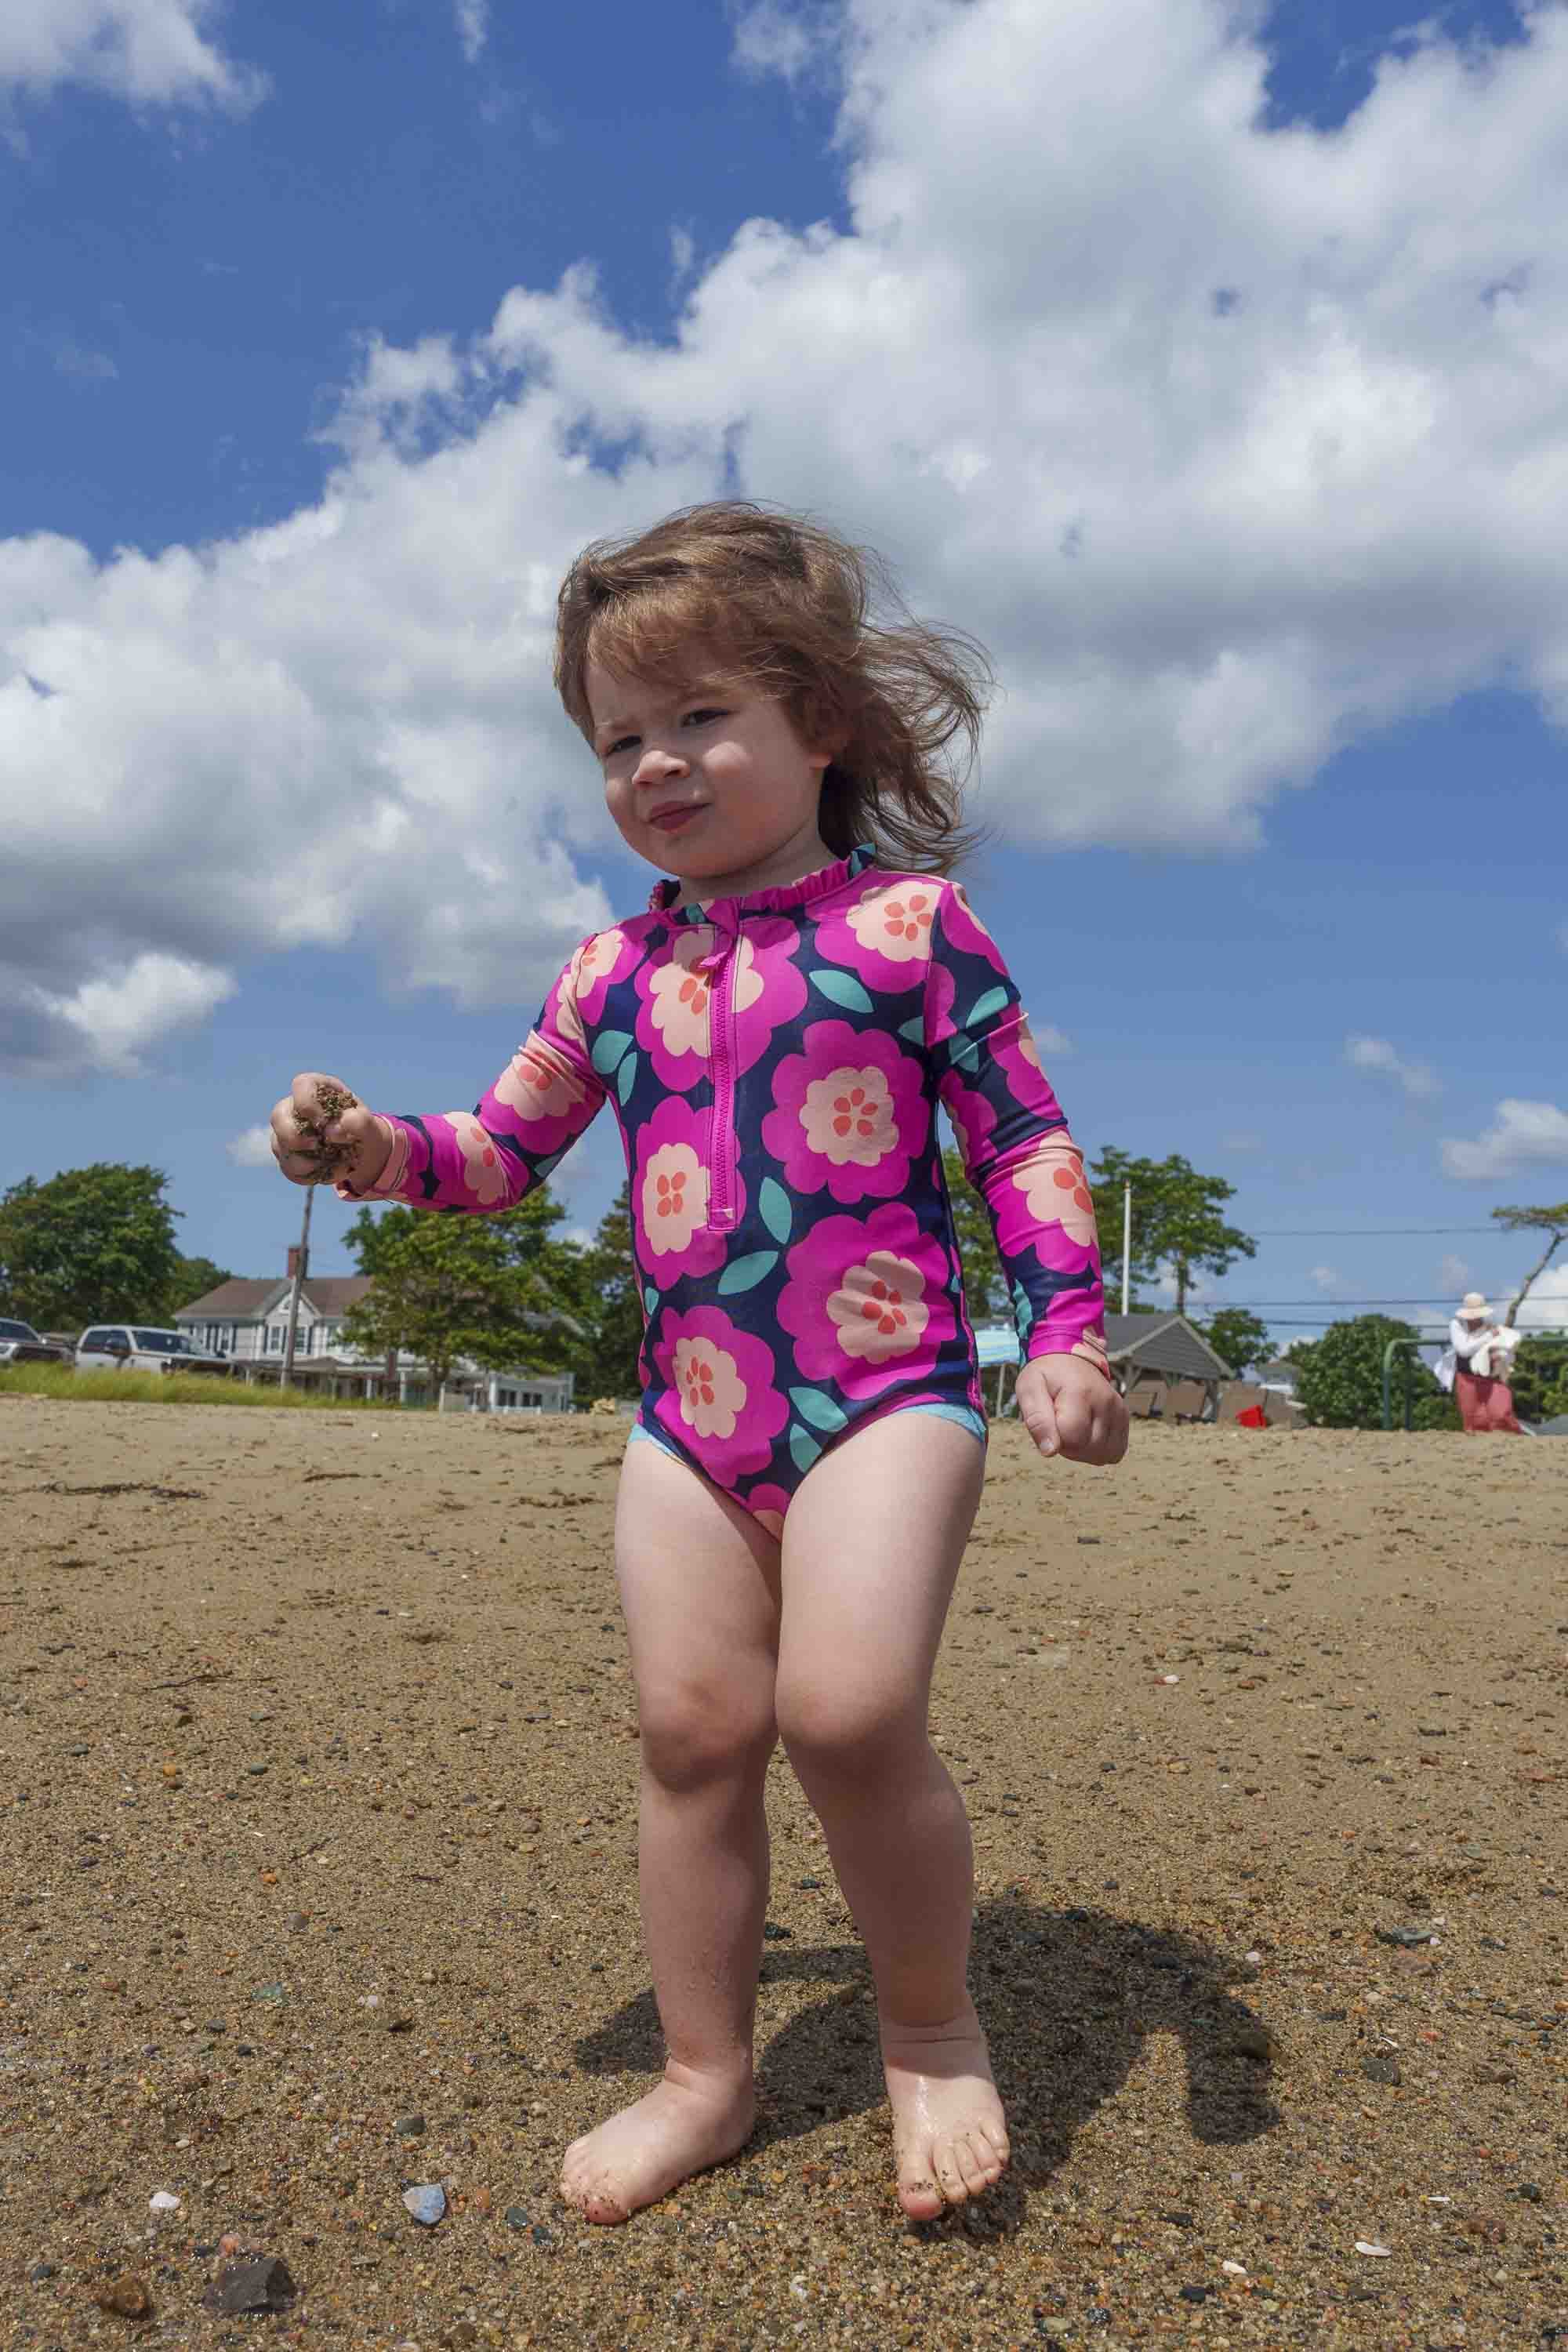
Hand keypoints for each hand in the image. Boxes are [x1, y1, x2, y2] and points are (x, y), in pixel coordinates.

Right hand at [269, 1073, 390, 1190]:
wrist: (361, 1148)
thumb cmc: (360, 1127)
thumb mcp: (368, 1123)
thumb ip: (359, 1122)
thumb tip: (333, 1131)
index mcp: (316, 1089)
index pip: (300, 1085)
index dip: (307, 1103)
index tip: (323, 1121)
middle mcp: (294, 1108)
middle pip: (278, 1116)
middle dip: (295, 1136)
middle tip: (317, 1146)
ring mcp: (287, 1132)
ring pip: (279, 1146)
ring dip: (306, 1161)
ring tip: (334, 1163)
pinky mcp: (287, 1154)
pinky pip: (288, 1168)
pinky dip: (309, 1175)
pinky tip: (330, 1172)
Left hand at [1015, 1354, 1128, 1465]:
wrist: (1070, 1358)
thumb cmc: (1047, 1375)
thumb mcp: (1029, 1390)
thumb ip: (1037, 1421)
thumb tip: (1050, 1451)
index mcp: (1080, 1392)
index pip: (1072, 1439)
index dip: (1055, 1439)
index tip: (1050, 1420)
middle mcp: (1105, 1401)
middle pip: (1088, 1450)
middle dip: (1068, 1446)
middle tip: (1059, 1422)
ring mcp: (1118, 1410)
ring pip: (1103, 1454)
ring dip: (1084, 1451)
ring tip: (1073, 1427)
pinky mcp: (1124, 1418)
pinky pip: (1115, 1451)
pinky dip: (1098, 1450)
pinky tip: (1087, 1433)